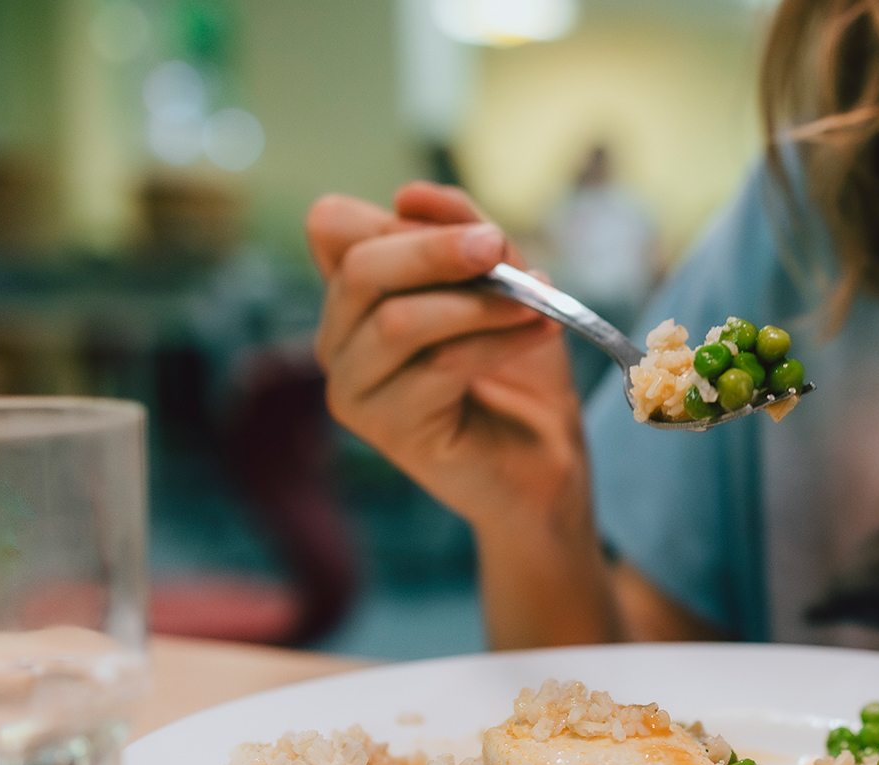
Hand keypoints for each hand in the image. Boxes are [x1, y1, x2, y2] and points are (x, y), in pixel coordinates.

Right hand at [306, 181, 584, 532]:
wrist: (546, 457)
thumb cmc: (519, 369)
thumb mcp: (501, 282)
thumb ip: (463, 234)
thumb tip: (411, 193)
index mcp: (351, 295)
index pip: (332, 227)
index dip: (398, 220)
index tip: (476, 231)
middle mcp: (336, 339)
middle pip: (360, 269)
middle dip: (436, 251)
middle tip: (498, 246)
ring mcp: (353, 389)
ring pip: (399, 321)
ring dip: (478, 303)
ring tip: (537, 301)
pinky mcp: (386, 429)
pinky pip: (438, 365)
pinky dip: (496, 341)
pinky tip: (540, 331)